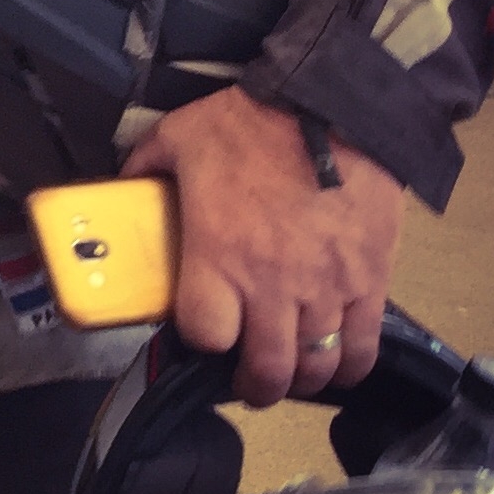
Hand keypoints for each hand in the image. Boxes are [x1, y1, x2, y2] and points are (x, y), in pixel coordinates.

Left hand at [123, 90, 401, 407]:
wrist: (334, 107)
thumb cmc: (253, 123)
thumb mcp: (178, 138)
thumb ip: (146, 168)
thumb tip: (123, 182)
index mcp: (219, 257)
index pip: (205, 337)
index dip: (200, 345)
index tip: (202, 336)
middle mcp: (272, 285)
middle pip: (267, 371)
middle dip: (254, 386)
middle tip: (249, 379)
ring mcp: (326, 288)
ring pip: (316, 366)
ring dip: (301, 378)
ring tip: (291, 370)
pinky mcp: (370, 281)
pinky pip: (363, 346)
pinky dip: (350, 364)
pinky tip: (337, 361)